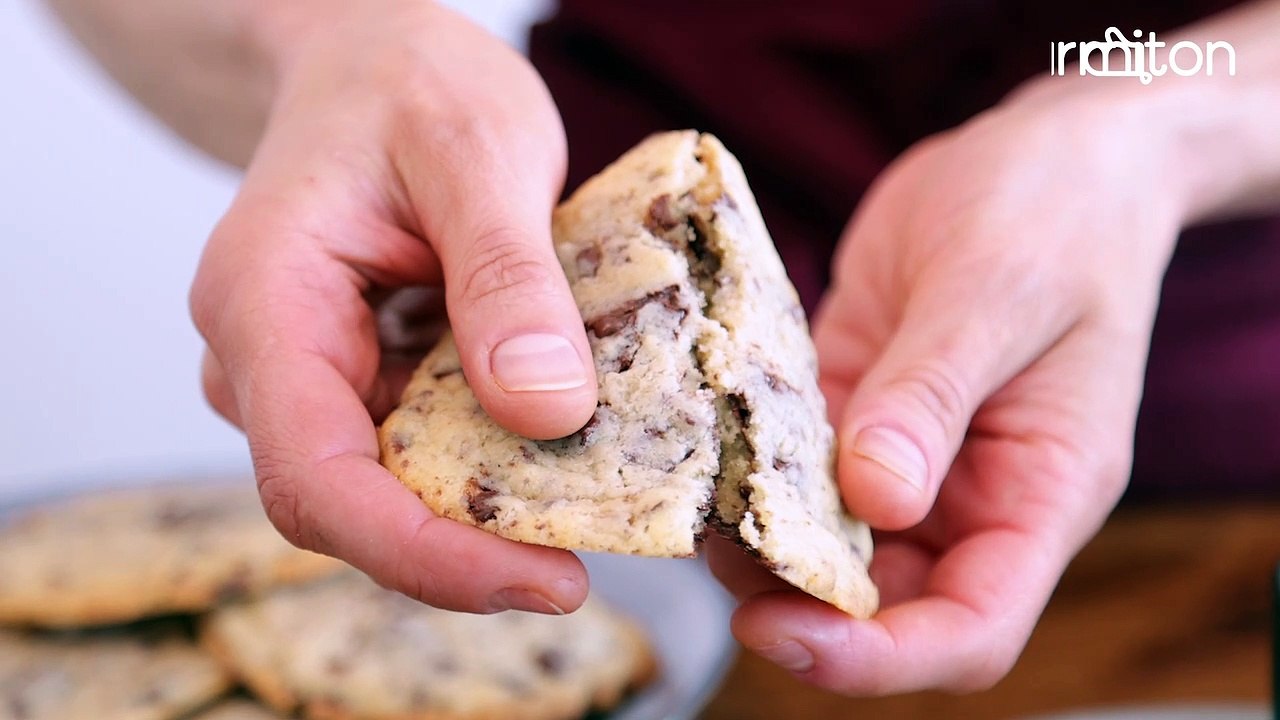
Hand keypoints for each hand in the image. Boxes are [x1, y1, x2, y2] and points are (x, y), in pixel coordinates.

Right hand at [189, 2, 595, 613]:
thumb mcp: (478, 150)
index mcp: (266, 303)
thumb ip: (506, 278)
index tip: (545, 577)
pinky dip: (492, 461)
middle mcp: (267, 361)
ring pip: (390, 488)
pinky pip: (420, 449)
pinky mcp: (359, 381)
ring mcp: (312, 378)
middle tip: (594, 552)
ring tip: (597, 487)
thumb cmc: (409, 82)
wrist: (370, 56)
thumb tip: (545, 413)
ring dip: (489, 506)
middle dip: (470, 547)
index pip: (315, 480)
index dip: (424, 555)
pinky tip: (563, 438)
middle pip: (353, 507)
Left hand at [710, 82, 1191, 691]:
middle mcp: (970, 494)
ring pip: (825, 540)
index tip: (786, 631)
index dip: (881, 658)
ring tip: (691, 495)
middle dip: (796, 601)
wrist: (1042, 152)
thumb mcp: (996, 293)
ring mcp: (908, 456)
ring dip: (757, 536)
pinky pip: (792, 464)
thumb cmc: (1054, 212)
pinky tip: (695, 443)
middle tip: (712, 552)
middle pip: (882, 604)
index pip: (972, 628)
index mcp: (1039, 492)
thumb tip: (878, 500)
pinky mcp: (854, 409)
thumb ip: (933, 398)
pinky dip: (746, 466)